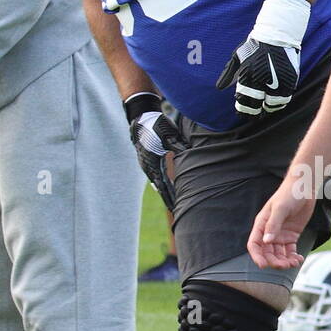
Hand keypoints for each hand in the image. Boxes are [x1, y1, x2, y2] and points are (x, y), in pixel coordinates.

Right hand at [125, 93, 183, 213]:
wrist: (141, 118)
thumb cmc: (156, 124)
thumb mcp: (168, 134)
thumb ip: (178, 145)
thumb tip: (189, 153)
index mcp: (154, 161)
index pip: (163, 184)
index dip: (170, 196)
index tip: (175, 207)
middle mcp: (148, 165)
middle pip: (160, 186)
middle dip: (168, 199)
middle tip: (176, 212)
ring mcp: (146, 163)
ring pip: (157, 181)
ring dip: (164, 192)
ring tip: (171, 204)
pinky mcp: (146, 159)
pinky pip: (154, 175)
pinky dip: (160, 183)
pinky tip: (162, 189)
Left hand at [215, 0, 310, 115]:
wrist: (277, 34)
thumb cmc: (254, 45)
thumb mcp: (237, 56)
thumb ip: (228, 73)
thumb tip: (219, 88)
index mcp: (247, 74)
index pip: (244, 99)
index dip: (243, 109)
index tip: (241, 113)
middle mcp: (262, 79)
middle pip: (258, 105)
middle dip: (254, 113)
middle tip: (253, 117)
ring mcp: (278, 80)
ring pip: (273, 104)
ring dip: (268, 109)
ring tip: (265, 110)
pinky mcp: (290, 79)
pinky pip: (285, 98)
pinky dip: (280, 102)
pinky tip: (275, 103)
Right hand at [247, 172, 315, 270]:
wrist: (304, 187)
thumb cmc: (289, 194)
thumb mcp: (281, 208)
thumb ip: (273, 224)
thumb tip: (266, 241)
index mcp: (261, 224)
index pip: (254, 244)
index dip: (256, 256)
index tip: (263, 265)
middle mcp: (269, 231)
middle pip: (267, 253)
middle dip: (274, 261)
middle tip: (285, 265)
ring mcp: (280, 234)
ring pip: (279, 254)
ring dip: (284, 261)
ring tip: (294, 263)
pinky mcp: (291, 236)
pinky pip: (290, 251)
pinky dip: (293, 257)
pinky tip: (299, 259)